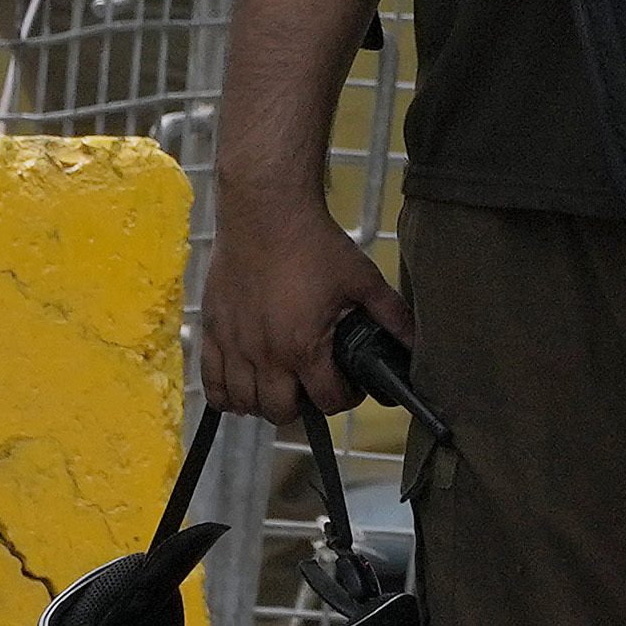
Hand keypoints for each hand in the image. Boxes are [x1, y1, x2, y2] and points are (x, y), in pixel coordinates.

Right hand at [201, 192, 403, 431]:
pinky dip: (226, 393)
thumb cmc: (313, 244)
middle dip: (302, 407)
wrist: (265, 212)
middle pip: (281, 413)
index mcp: (304, 346)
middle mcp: (265, 353)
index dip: (345, 398)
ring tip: (282, 384)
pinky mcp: (212, 331)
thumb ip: (391, 316)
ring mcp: (234, 345)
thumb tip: (414, 343)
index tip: (349, 385)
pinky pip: (211, 383)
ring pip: (245, 404)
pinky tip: (244, 384)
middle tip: (313, 385)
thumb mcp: (362, 280)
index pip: (327, 401)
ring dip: (265, 403)